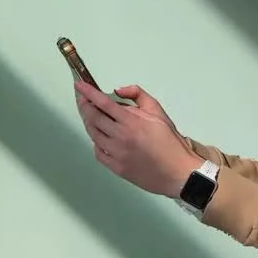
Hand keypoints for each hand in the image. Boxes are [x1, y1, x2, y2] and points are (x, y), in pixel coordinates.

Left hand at [75, 81, 199, 196]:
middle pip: (93, 118)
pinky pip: (98, 152)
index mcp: (131, 121)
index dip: (88, 92)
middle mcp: (120, 137)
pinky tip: (100, 137)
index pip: (103, 103)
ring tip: (90, 116)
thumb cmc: (170, 141)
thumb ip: (138, 95)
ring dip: (88, 123)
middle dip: (84, 106)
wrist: (178, 172)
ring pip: (93, 134)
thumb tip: (117, 90)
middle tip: (83, 100)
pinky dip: (96, 142)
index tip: (79, 85)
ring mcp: (117, 154)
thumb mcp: (158, 111)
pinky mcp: (116, 168)